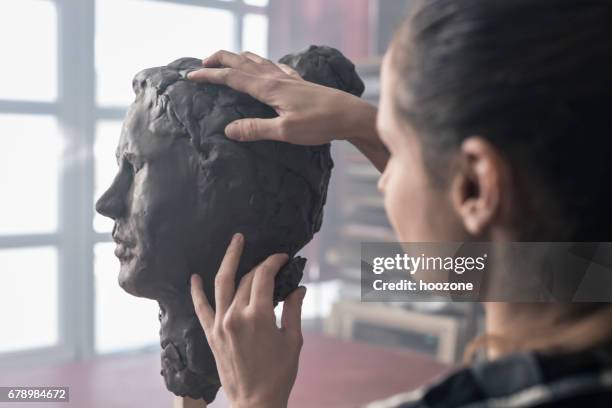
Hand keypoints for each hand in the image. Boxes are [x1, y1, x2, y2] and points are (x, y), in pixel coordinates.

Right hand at [187, 50, 377, 146]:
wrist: (349, 115)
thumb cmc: (320, 124)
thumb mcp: (285, 132)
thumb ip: (256, 129)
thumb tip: (227, 130)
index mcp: (268, 88)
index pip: (231, 78)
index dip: (209, 75)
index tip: (190, 75)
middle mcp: (275, 77)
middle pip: (240, 61)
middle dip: (219, 60)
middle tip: (201, 63)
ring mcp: (287, 77)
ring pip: (256, 60)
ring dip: (237, 58)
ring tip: (225, 61)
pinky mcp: (298, 81)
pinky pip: (272, 65)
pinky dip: (259, 63)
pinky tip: (264, 67)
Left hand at [190, 233, 305, 407]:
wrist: (255, 402)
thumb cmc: (279, 374)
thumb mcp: (293, 340)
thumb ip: (294, 310)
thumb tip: (299, 288)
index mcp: (259, 316)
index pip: (264, 276)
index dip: (274, 262)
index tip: (283, 257)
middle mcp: (236, 315)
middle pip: (246, 279)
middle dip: (260, 265)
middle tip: (271, 259)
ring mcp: (220, 324)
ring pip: (222, 284)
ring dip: (228, 260)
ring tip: (235, 242)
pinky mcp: (211, 335)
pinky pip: (201, 308)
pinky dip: (196, 291)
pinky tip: (194, 277)